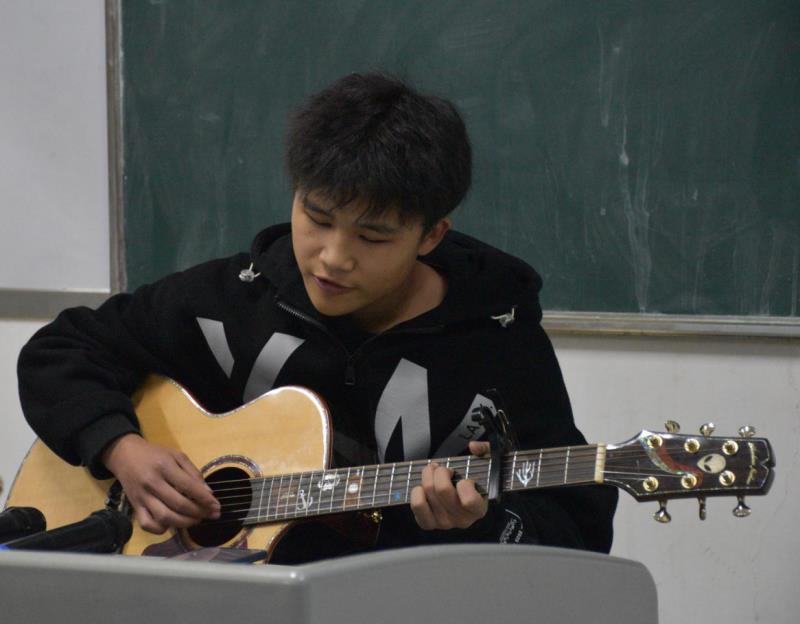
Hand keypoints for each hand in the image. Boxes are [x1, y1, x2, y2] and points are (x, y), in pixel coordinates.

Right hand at [101, 433, 219, 533]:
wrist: (124, 455)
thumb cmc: (155, 454)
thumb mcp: (176, 455)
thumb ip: (193, 473)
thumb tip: (208, 493)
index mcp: (164, 466)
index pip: (188, 486)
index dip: (204, 498)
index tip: (216, 505)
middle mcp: (152, 483)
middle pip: (178, 504)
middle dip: (199, 512)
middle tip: (210, 514)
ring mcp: (142, 497)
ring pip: (164, 517)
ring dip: (184, 523)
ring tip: (196, 520)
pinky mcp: (134, 507)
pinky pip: (147, 525)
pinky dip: (162, 529)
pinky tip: (173, 524)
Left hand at [410, 441, 489, 530]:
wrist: (463, 499)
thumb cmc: (475, 481)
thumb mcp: (488, 464)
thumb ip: (486, 450)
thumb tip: (474, 446)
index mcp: (478, 509)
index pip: (469, 500)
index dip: (464, 484)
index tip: (464, 478)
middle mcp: (462, 519)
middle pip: (442, 490)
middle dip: (440, 471)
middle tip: (443, 469)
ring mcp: (444, 523)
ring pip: (428, 492)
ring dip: (427, 476)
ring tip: (432, 473)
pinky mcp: (429, 523)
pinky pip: (417, 505)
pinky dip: (417, 492)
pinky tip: (423, 487)